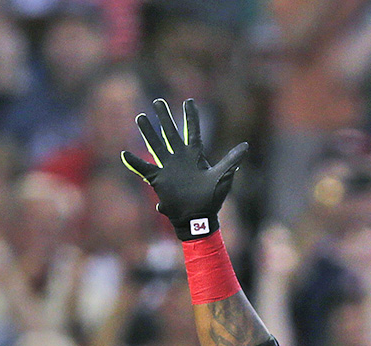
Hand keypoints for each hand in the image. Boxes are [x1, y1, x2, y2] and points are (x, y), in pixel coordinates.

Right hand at [122, 98, 247, 240]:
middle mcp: (180, 158)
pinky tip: (125, 153)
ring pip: (155, 145)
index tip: (188, 101)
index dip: (191, 116)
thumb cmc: (212, 199)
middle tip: (158, 101)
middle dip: (164, 117)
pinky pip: (144, 169)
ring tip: (140, 117)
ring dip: (148, 132)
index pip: (193, 131)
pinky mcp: (159, 180)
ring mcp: (168, 168)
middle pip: (170, 133)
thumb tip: (245, 145)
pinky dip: (134, 163)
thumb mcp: (223, 177)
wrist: (198, 218)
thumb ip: (232, 160)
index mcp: (195, 155)